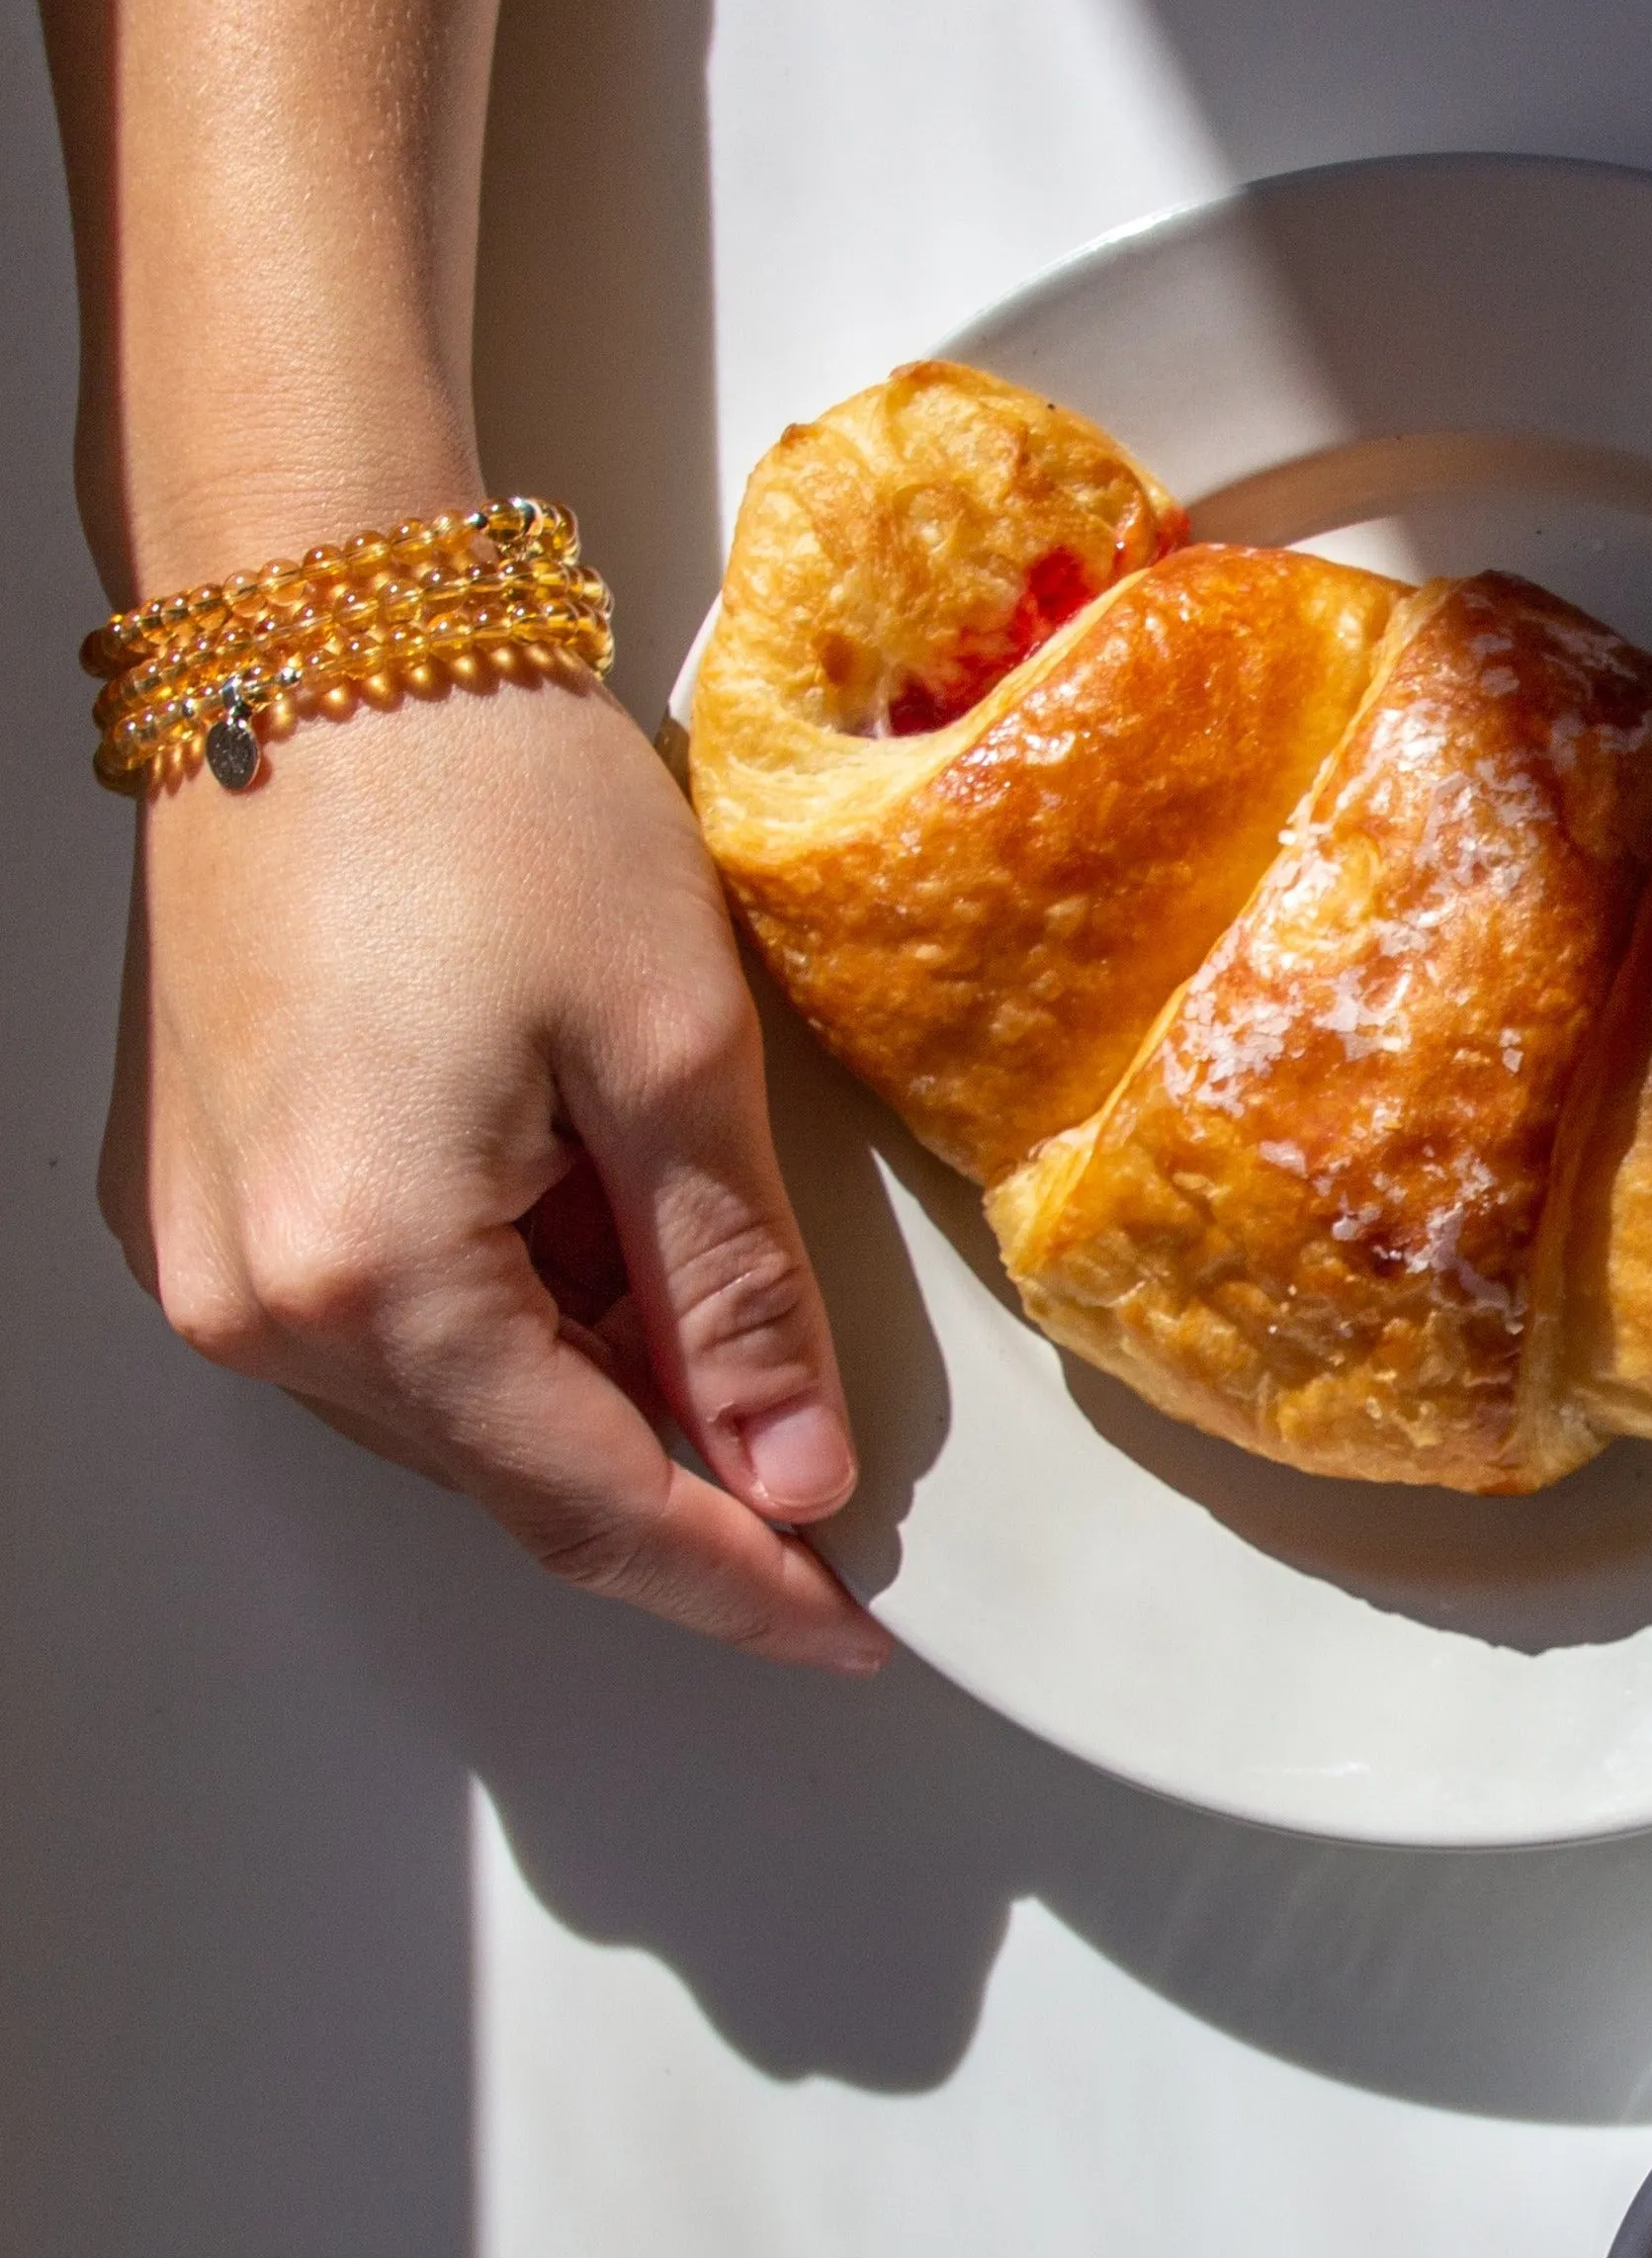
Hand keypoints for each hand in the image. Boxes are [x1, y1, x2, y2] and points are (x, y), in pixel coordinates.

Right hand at [106, 668, 888, 1673]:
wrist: (315, 631)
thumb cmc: (484, 798)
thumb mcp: (673, 1055)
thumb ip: (733, 1292)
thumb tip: (793, 1470)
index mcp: (370, 1277)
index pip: (595, 1511)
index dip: (740, 1586)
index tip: (844, 1626)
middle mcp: (254, 1301)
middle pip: (518, 1475)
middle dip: (683, 1479)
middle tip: (817, 1439)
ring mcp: (207, 1254)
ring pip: (456, 1409)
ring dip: (598, 1385)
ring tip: (689, 1253)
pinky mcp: (201, 1199)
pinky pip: (388, 1329)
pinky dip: (512, 1315)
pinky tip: (583, 1214)